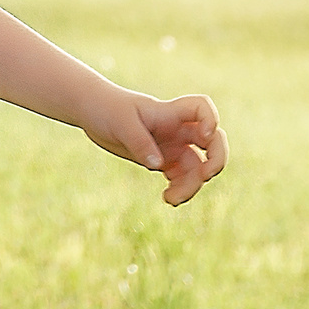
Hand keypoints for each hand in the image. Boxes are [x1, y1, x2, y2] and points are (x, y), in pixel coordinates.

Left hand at [93, 92, 226, 205]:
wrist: (92, 112)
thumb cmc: (106, 109)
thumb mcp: (120, 124)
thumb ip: (140, 142)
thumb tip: (158, 165)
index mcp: (170, 113)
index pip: (202, 108)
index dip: (211, 120)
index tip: (205, 136)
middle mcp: (177, 130)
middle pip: (212, 142)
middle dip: (216, 161)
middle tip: (205, 177)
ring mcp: (172, 146)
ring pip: (197, 167)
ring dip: (192, 185)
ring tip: (171, 199)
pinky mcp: (162, 160)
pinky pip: (181, 178)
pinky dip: (180, 190)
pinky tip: (168, 198)